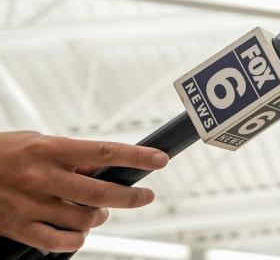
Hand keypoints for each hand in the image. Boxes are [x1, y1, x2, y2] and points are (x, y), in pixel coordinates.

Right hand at [0, 131, 168, 251]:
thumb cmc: (6, 154)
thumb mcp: (39, 142)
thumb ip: (72, 155)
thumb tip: (107, 167)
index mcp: (50, 150)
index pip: (104, 152)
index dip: (137, 157)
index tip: (160, 160)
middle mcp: (41, 178)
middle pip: (99, 193)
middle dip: (130, 197)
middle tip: (144, 196)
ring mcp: (29, 205)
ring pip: (83, 220)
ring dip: (99, 218)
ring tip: (98, 212)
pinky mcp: (18, 228)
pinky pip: (58, 241)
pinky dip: (76, 239)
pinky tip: (78, 231)